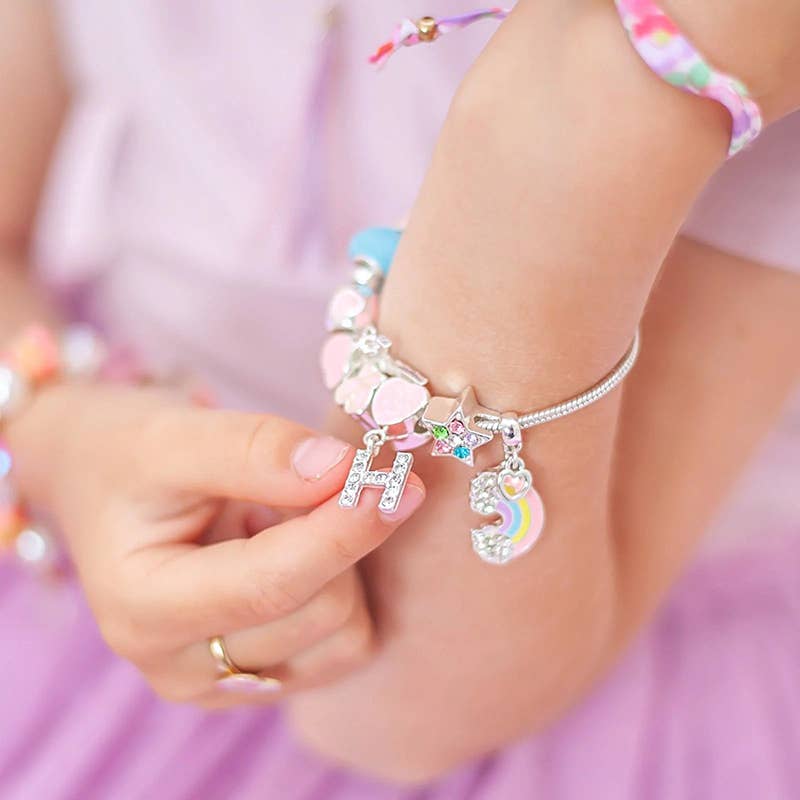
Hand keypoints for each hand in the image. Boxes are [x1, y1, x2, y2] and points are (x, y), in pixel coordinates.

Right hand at [6, 383, 424, 706]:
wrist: (104, 483)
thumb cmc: (127, 455)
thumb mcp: (172, 435)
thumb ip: (254, 449)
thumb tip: (341, 469)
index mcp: (144, 611)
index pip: (271, 584)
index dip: (343, 529)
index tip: (396, 479)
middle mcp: (183, 667)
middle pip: (319, 610)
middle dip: (339, 534)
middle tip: (319, 473)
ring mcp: (226, 682)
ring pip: (344, 634)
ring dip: (338, 561)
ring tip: (278, 516)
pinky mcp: (264, 676)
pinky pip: (345, 643)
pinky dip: (341, 587)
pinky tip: (290, 549)